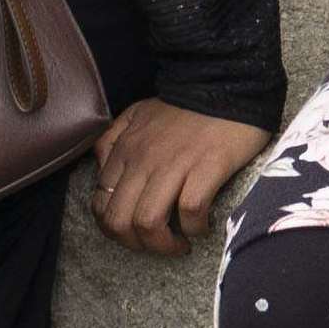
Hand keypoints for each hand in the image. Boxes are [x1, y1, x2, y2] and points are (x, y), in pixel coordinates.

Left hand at [90, 98, 270, 256]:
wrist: (227, 82)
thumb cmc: (186, 105)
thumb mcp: (138, 114)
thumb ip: (114, 138)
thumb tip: (103, 166)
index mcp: (125, 150)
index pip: (102, 205)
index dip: (116, 230)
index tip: (137, 233)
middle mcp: (143, 160)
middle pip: (119, 221)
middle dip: (136, 244)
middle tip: (158, 245)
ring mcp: (173, 164)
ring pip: (148, 222)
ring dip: (163, 245)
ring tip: (180, 244)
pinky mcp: (206, 167)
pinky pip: (190, 210)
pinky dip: (194, 228)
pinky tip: (202, 227)